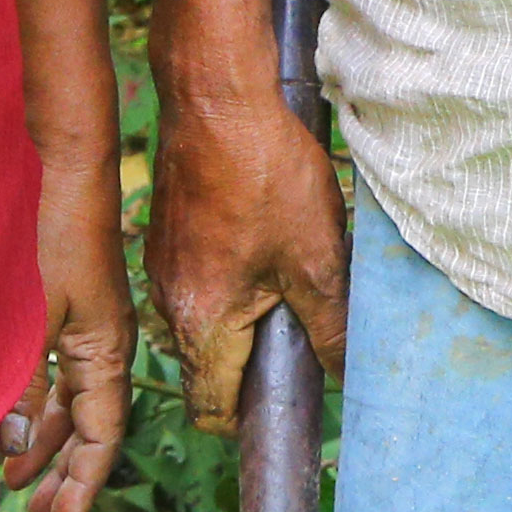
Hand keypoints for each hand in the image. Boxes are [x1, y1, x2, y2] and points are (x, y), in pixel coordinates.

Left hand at [0, 149, 136, 511]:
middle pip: (88, 424)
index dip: (82, 483)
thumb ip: (22, 382)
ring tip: (15, 475)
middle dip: (62, 470)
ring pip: (69, 399)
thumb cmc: (52, 232)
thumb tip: (10, 446)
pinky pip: (54, 370)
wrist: (61, 158)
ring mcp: (84, 321)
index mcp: (107, 350)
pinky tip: (9, 414)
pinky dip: (34, 400)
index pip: (102, 436)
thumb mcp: (32, 315)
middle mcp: (102, 343)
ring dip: (44, 438)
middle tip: (33, 511)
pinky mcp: (64, 301)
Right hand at [145, 92, 347, 435]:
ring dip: (246, 312)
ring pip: (207, 319)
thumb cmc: (263, 172)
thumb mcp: (315, 257)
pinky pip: (199, 278)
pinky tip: (264, 233)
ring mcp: (164, 266)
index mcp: (201, 324)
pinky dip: (231, 275)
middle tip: (303, 323)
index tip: (289, 391)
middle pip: (210, 366)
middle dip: (255, 358)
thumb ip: (331, 327)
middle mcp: (170, 304)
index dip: (250, 415)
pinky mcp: (170, 234)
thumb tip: (347, 376)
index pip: (211, 410)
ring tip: (289, 270)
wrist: (216, 96)